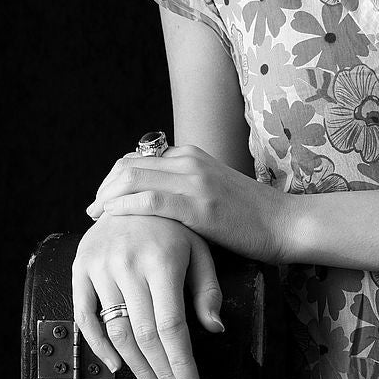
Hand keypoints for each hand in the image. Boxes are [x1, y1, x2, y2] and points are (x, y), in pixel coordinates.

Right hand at [72, 214, 224, 378]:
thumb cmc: (172, 224)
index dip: (180, 364)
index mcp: (161, 260)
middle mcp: (127, 264)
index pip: (171, 327)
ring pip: (116, 331)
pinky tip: (117, 366)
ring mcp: (100, 267)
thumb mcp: (199, 248)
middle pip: (144, 336)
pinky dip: (97, 345)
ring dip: (135, 368)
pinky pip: (84, 315)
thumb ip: (207, 289)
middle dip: (162, 373)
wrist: (132, 189)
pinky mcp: (80, 267)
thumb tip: (215, 329)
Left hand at [86, 145, 291, 263]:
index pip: (136, 158)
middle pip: (127, 165)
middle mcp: (189, 160)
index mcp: (191, 155)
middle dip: (103, 188)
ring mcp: (194, 180)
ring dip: (106, 197)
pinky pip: (148, 201)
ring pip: (132, 178)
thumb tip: (155, 203)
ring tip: (96, 217)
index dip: (112, 179)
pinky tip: (112, 220)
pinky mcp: (198, 205)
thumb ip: (185, 190)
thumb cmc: (251, 218)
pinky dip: (123, 208)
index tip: (102, 201)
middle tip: (92, 211)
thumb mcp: (213, 193)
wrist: (286, 224)